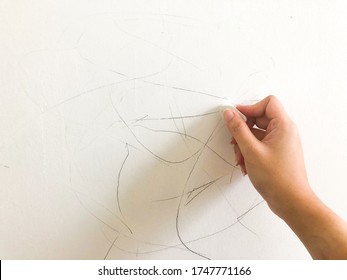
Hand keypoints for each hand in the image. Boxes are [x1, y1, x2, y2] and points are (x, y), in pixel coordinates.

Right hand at [223, 95, 311, 216]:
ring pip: (257, 134)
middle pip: (259, 119)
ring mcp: (281, 143)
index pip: (268, 103)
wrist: (291, 201)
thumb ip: (238, 130)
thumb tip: (229, 113)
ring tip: (240, 159)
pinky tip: (245, 165)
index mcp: (284, 126)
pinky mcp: (277, 153)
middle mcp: (285, 132)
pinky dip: (250, 152)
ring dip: (244, 144)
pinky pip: (260, 145)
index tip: (235, 118)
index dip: (249, 108)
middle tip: (234, 144)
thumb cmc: (276, 178)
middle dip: (243, 131)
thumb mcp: (251, 151)